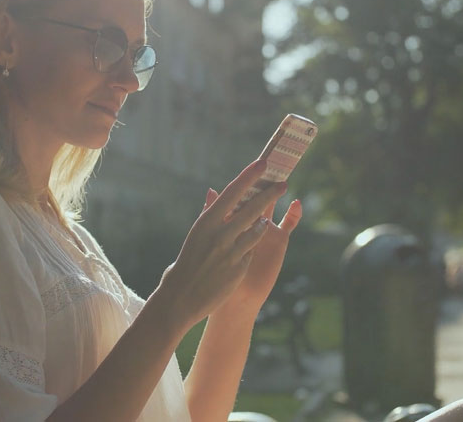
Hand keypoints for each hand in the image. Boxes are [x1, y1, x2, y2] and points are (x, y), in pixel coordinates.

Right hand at [156, 160, 287, 332]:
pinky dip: (252, 245)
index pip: (232, 193)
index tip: (262, 164)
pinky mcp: (239, 268)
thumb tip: (214, 193)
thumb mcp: (195, 235)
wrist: (180, 298)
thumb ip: (209, 215)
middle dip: (269, 194)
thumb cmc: (184, 264)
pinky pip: (251, 251)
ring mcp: (231, 251)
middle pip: (252, 208)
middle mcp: (220, 234)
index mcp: (206, 222)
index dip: (248, 177)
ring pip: (257, 230)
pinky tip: (252, 245)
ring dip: (262, 222)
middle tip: (282, 184)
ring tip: (266, 219)